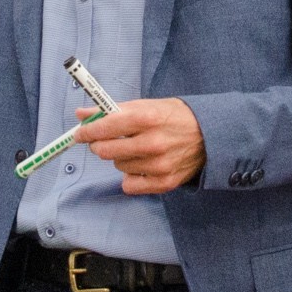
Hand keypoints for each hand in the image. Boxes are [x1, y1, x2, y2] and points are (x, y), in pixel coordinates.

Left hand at [74, 99, 205, 194]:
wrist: (210, 135)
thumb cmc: (173, 117)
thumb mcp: (146, 105)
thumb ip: (112, 110)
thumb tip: (81, 113)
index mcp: (147, 118)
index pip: (105, 127)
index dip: (87, 131)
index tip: (81, 133)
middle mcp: (153, 143)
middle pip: (106, 151)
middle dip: (99, 145)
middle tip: (104, 141)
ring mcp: (159, 165)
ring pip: (118, 166)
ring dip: (120, 158)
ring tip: (136, 149)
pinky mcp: (164, 183)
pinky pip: (129, 185)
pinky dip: (130, 177)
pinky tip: (142, 166)